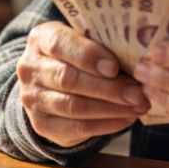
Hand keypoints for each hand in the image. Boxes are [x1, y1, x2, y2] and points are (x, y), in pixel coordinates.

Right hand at [17, 21, 149, 147]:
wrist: (49, 81)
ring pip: (74, 106)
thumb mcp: (83, 39)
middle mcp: (30, 68)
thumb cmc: (77, 54)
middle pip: (68, 79)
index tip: (115, 67)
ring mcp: (32, 99)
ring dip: (112, 108)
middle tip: (138, 92)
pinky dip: (106, 125)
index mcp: (40, 39)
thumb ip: (102, 44)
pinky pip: (77, 128)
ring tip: (139, 106)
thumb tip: (139, 60)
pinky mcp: (42, 125)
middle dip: (107, 88)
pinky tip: (127, 118)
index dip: (88, 56)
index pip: (59, 44)